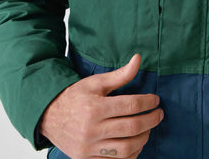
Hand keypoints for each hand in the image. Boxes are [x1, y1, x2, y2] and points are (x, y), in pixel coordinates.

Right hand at [40, 54, 162, 158]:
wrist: (49, 116)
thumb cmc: (75, 96)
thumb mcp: (96, 82)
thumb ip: (119, 75)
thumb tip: (138, 59)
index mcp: (95, 108)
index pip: (130, 105)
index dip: (148, 102)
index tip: (156, 99)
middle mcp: (92, 130)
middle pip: (131, 128)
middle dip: (151, 120)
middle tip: (159, 114)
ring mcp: (89, 148)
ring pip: (125, 149)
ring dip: (143, 139)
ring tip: (149, 128)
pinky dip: (130, 155)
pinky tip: (136, 144)